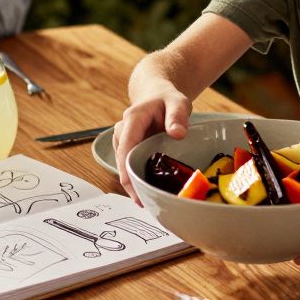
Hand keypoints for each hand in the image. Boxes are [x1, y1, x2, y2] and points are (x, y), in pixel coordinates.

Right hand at [113, 86, 190, 202]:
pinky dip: (136, 178)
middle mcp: (122, 131)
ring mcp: (122, 141)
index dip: (127, 168)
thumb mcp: (178, 102)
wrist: (157, 96)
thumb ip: (178, 116)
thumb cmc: (167, 100)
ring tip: (148, 202)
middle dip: (131, 183)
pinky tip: (147, 192)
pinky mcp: (126, 149)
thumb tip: (177, 133)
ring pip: (123, 166)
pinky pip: (128, 166)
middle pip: (121, 161)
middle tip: (145, 203)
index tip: (133, 187)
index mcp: (133, 119)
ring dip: (133, 183)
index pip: (126, 145)